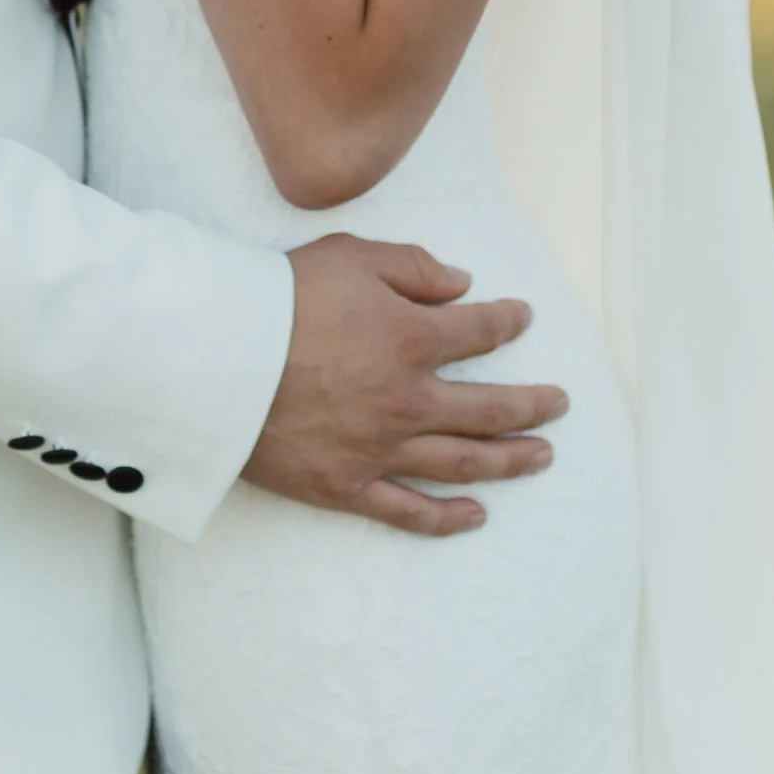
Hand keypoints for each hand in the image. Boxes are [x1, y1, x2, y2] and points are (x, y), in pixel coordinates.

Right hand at [245, 234, 564, 537]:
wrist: (213, 359)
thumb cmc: (278, 299)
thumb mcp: (349, 256)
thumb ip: (413, 267)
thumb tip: (462, 285)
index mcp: (413, 339)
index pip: (480, 332)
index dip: (508, 322)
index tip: (522, 317)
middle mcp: (409, 400)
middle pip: (491, 408)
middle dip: (533, 404)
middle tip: (560, 403)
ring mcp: (381, 449)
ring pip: (464, 462)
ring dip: (510, 460)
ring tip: (542, 456)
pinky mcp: (348, 485)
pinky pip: (408, 509)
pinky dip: (447, 517)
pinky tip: (477, 515)